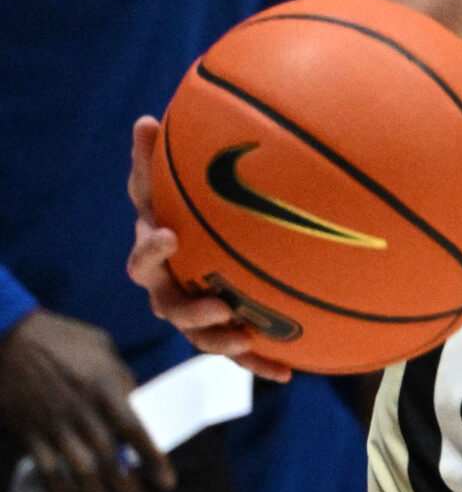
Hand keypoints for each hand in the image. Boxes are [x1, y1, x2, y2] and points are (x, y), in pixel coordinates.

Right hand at [0, 308, 172, 491]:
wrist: (11, 336)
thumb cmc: (63, 337)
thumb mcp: (103, 349)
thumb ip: (122, 379)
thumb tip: (137, 403)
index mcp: (106, 388)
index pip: (137, 432)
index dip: (153, 460)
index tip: (167, 483)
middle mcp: (83, 412)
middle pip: (111, 460)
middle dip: (129, 490)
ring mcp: (55, 425)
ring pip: (81, 471)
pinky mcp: (30, 433)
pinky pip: (48, 471)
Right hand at [125, 117, 290, 382]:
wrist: (211, 234)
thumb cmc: (185, 202)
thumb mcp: (173, 179)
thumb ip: (158, 158)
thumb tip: (144, 120)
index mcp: (158, 254)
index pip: (143, 258)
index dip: (151, 250)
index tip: (169, 235)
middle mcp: (171, 288)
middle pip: (169, 306)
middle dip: (189, 308)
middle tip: (217, 303)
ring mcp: (198, 311)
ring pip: (201, 335)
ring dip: (220, 339)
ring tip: (244, 336)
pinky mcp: (227, 328)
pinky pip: (241, 351)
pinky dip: (260, 362)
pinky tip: (288, 371)